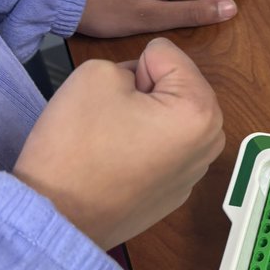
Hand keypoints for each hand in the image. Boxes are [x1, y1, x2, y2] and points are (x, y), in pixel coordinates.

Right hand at [13, 38, 224, 249]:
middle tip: (112, 118)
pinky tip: (118, 166)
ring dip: (145, 118)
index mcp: (200, 110)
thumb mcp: (97, 73)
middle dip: (144, 92)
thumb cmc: (78, 144)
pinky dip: (144, 148)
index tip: (115, 100)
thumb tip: (142, 89)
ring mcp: (196, 171)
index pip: (165, 53)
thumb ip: (131, 64)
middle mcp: (211, 141)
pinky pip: (163, 148)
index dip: (132, 68)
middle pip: (175, 85)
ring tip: (114, 141)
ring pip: (168, 115)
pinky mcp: (177, 191)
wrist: (59, 216)